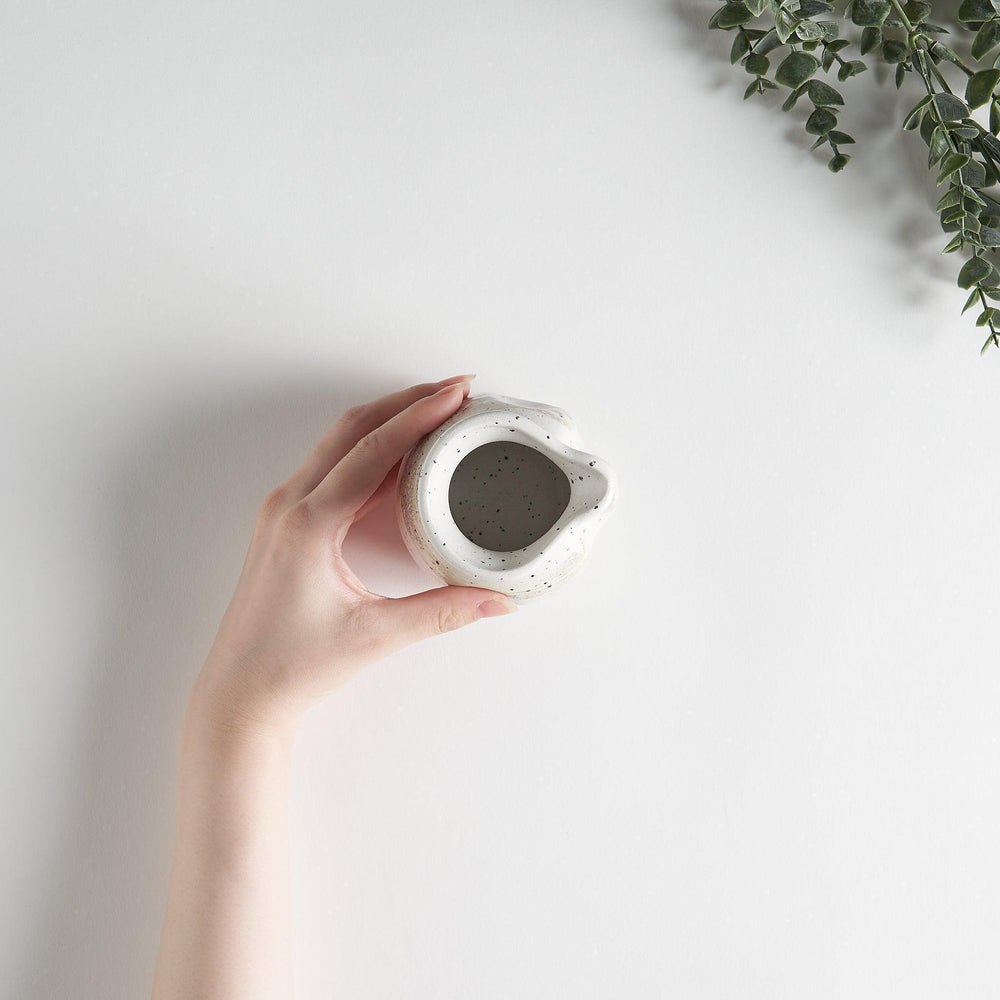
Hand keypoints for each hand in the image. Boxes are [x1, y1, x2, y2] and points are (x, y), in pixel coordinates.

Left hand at [189, 375, 517, 741]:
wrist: (240, 693)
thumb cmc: (292, 666)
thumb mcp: (376, 636)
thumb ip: (443, 613)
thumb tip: (498, 599)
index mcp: (308, 524)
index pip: (373, 451)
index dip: (419, 416)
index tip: (456, 394)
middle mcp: (291, 505)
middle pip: (353, 429)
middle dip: (406, 402)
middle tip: (455, 389)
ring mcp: (284, 511)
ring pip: (339, 443)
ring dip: (387, 420)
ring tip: (434, 409)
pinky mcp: (287, 524)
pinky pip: (332, 468)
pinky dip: (369, 448)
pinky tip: (400, 453)